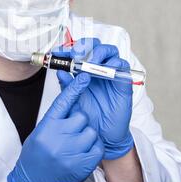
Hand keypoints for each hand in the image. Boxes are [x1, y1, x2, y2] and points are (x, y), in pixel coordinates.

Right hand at [7, 74, 103, 181]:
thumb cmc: (35, 157)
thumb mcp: (40, 133)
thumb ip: (55, 118)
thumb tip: (70, 100)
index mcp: (46, 127)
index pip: (63, 101)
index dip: (74, 88)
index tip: (84, 77)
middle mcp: (58, 137)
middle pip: (81, 116)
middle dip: (79, 121)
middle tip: (71, 132)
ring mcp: (71, 151)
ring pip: (91, 131)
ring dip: (86, 136)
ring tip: (75, 146)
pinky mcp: (83, 164)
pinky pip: (97, 146)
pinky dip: (93, 148)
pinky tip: (81, 154)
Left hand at [53, 38, 133, 159]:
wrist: (102, 135)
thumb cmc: (88, 118)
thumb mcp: (73, 102)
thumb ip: (67, 86)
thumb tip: (60, 72)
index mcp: (83, 71)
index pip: (77, 52)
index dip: (67, 49)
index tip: (57, 52)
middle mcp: (97, 69)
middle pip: (94, 46)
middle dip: (85, 46)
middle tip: (76, 54)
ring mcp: (110, 74)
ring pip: (110, 51)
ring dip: (99, 52)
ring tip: (91, 62)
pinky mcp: (123, 82)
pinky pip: (122, 66)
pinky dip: (115, 64)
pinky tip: (106, 70)